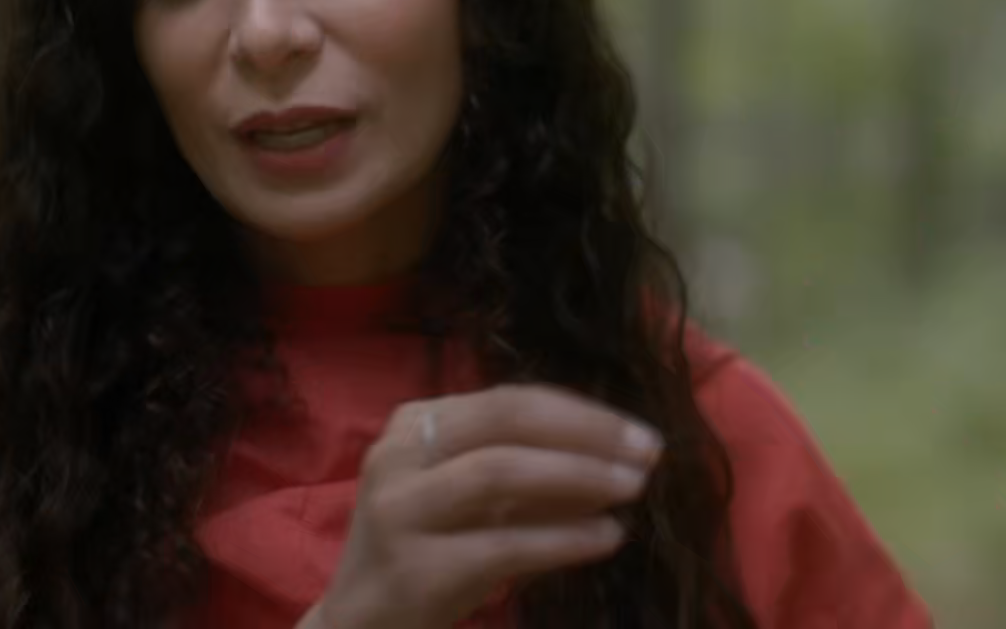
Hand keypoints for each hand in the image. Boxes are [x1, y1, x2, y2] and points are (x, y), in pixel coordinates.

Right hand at [310, 383, 664, 628]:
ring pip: (500, 470)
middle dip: (586, 432)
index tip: (637, 432)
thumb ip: (533, 478)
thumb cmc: (426, 554)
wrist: (358, 628)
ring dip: (578, 475)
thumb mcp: (474, 504)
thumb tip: (618, 458)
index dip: (581, 412)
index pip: (510, 400)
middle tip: (648, 452)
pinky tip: (606, 537)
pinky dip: (563, 538)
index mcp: (415, 425)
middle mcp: (399, 454)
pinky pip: (503, 544)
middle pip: (506, 419)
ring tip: (631, 490)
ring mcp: (400, 509)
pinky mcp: (414, 569)